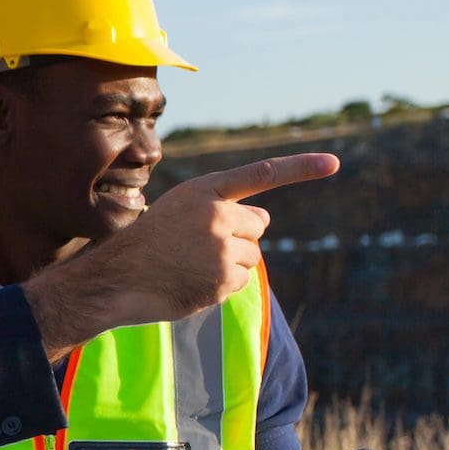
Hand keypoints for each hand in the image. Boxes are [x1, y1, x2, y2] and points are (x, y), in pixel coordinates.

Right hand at [28, 153, 337, 351]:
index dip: (300, 168)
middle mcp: (217, 215)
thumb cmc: (145, 244)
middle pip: (257, 225)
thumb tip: (266, 218)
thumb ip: (221, 208)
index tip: (333, 164)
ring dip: (230, 263)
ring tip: (190, 266)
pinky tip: (192, 282)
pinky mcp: (222, 278)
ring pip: (251, 255)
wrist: (115, 279)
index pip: (260, 174)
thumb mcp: (178, 210)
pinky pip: (240, 280)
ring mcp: (221, 248)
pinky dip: (222, 285)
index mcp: (204, 190)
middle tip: (199, 246)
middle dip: (239, 236)